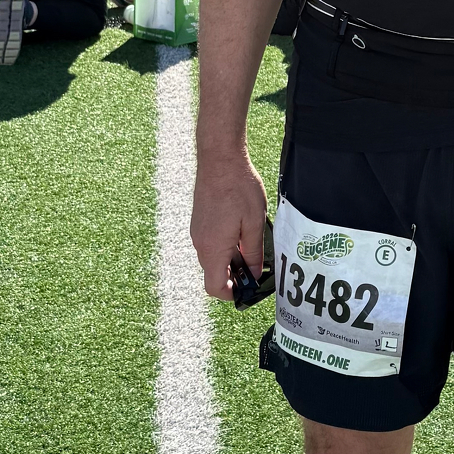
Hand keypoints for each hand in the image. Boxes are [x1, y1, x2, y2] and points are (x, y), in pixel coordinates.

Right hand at [191, 151, 270, 301]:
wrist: (219, 159)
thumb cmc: (238, 187)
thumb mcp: (254, 224)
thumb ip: (254, 253)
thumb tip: (253, 273)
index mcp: (213, 248)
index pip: (214, 287)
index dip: (232, 295)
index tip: (248, 289)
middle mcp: (200, 243)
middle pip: (213, 274)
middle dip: (235, 276)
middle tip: (257, 267)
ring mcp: (197, 232)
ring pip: (212, 258)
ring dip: (231, 259)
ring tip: (251, 245)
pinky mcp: (199, 222)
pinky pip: (210, 244)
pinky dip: (225, 246)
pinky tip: (241, 232)